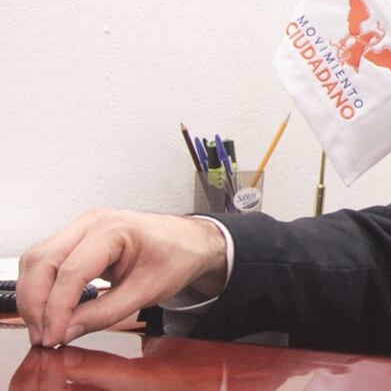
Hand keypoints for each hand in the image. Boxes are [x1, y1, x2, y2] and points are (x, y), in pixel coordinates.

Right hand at [17, 209, 227, 346]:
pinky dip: (40, 285)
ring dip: (33, 295)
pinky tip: (49, 309)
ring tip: (44, 326)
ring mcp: (82, 227)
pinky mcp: (77, 238)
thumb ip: (106, 313)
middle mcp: (93, 222)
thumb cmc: (177, 256)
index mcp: (115, 228)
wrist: (189, 242)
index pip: (71, 271)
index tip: (53, 336)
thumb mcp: (148, 291)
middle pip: (42, 261)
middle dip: (35, 303)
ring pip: (37, 259)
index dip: (56, 309)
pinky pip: (46, 259)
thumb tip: (67, 330)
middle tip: (43, 335)